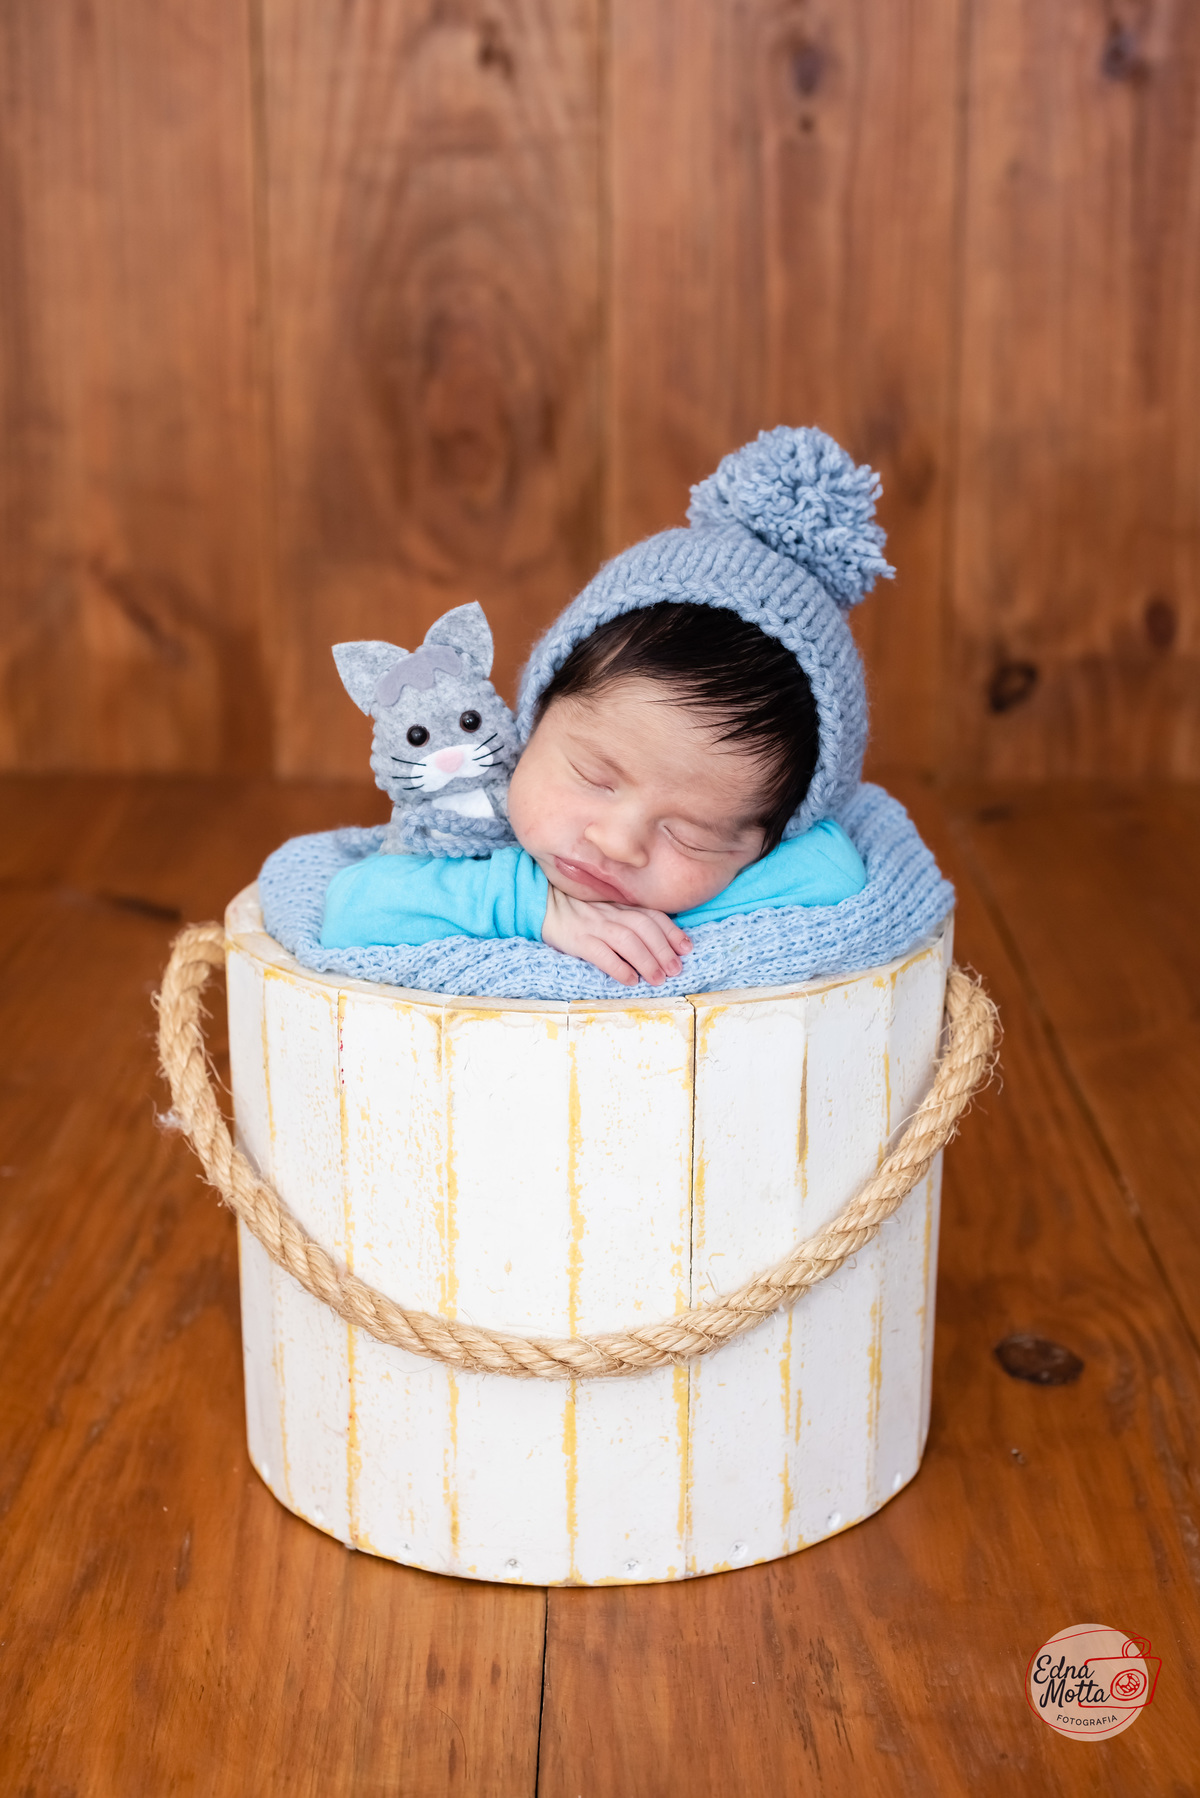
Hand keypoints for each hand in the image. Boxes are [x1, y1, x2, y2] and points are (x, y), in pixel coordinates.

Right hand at [542, 888, 692, 986]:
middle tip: (676, 970)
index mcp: (620, 906)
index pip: (653, 916)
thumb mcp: (608, 909)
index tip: (687, 948)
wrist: (544, 905)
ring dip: (647, 961)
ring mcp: (594, 926)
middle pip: (644, 929)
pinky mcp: (578, 940)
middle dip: (664, 950)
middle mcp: (611, 914)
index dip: (672, 932)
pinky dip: (618, 967)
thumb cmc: (580, 912)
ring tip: (658, 979)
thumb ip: (629, 919)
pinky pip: (601, 953)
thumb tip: (658, 943)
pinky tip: (630, 980)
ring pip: (627, 941)